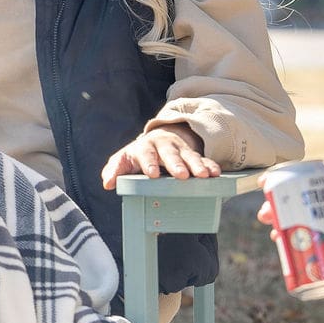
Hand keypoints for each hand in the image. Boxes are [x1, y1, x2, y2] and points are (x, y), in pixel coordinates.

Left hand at [101, 125, 217, 188]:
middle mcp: (163, 146)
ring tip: (204, 176)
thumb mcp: (124, 160)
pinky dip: (210, 166)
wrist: (158, 140)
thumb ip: (115, 170)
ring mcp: (179, 149)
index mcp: (144, 147)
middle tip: (181, 175)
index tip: (152, 174)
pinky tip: (216, 173)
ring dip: (197, 165)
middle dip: (176, 164)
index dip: (149, 163)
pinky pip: (203, 159)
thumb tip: (108, 183)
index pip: (145, 154)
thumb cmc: (138, 155)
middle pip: (170, 154)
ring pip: (189, 156)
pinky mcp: (193, 155)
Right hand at [255, 162, 323, 244]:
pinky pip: (321, 238)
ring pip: (305, 219)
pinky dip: (307, 243)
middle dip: (278, 207)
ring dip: (289, 225)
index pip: (302, 174)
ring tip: (275, 233)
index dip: (281, 178)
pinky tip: (295, 249)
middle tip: (264, 215)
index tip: (265, 183)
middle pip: (297, 199)